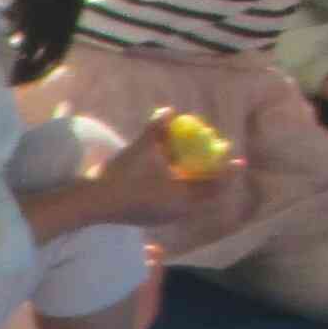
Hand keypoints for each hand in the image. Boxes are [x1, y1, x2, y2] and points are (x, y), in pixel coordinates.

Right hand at [84, 113, 223, 223]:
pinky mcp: (149, 217)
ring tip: (194, 167)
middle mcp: (176, 212)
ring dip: (194, 184)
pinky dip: (178, 189)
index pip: (215, 186)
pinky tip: (170, 177)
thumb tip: (169, 111)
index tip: (237, 159)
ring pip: (188, 201)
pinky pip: (174, 203)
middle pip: (204, 195)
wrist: (90, 204)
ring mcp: (162, 217)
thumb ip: (156, 131)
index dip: (227, 171)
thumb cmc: (121, 179)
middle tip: (215, 159)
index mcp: (182, 200)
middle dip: (211, 177)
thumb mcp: (141, 151)